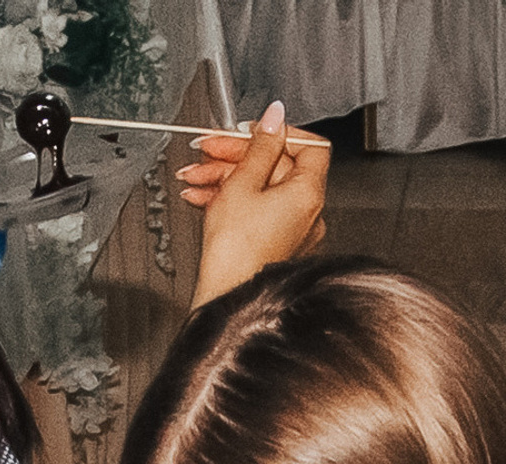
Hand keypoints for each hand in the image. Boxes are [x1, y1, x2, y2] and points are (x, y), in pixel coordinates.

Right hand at [188, 102, 326, 306]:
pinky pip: (257, 213)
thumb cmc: (236, 255)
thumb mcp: (242, 184)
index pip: (309, 146)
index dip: (278, 132)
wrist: (227, 303)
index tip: (253, 130)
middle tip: (209, 150)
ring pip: (261, 189)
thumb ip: (260, 146)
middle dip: (237, 155)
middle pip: (277, 167)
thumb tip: (274, 118)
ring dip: (226, 177)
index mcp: (307, 195)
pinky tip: (203, 197)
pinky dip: (232, 201)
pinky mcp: (275, 248)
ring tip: (196, 178)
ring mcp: (293, 233)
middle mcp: (307, 215)